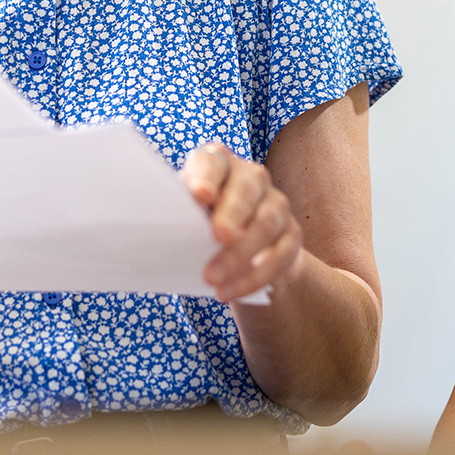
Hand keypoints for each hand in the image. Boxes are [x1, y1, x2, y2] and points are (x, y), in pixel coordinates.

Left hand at [181, 140, 303, 302]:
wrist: (243, 255)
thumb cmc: (203, 228)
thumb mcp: (188, 217)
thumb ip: (183, 215)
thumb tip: (162, 230)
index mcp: (219, 165)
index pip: (213, 162)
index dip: (206, 177)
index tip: (199, 196)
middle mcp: (252, 177)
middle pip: (246, 188)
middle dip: (232, 214)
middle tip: (217, 236)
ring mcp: (276, 204)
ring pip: (265, 223)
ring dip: (238, 254)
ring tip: (211, 278)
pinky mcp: (292, 234)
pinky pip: (280, 255)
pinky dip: (253, 277)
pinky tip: (230, 292)